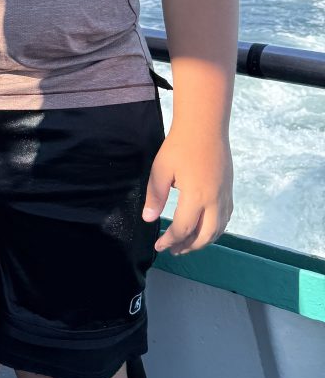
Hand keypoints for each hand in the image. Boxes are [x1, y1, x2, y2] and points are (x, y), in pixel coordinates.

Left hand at [143, 126, 232, 254]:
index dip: (170, 240)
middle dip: (188, 246)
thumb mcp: (161, 170)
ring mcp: (225, 196)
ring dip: (203, 241)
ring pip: (218, 229)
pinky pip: (225, 218)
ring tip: (188, 244)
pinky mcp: (229, 190)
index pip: (182, 229)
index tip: (159, 246)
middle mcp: (215, 201)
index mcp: (196, 197)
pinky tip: (205, 229)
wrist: (205, 127)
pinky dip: (216, 230)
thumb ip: (155, 196)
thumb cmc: (179, 146)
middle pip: (205, 236)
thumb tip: (149, 219)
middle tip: (174, 250)